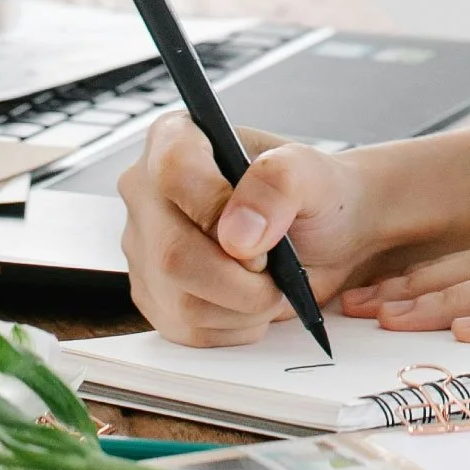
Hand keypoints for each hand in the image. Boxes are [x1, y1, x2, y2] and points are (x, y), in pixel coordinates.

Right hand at [119, 113, 385, 345]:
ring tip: (271, 283)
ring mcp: (144, 247)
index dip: (214, 206)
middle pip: (173, 253)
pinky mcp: (152, 295)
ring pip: (180, 301)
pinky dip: (233, 325)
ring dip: (244, 305)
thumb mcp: (312, 172)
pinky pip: (185, 329)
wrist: (325, 235)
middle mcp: (148, 193)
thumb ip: (279, 184)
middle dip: (241, 277)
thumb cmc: (315, 194)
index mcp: (179, 139)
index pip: (172, 169)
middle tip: (277, 269)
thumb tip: (237, 234)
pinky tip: (252, 300)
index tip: (255, 234)